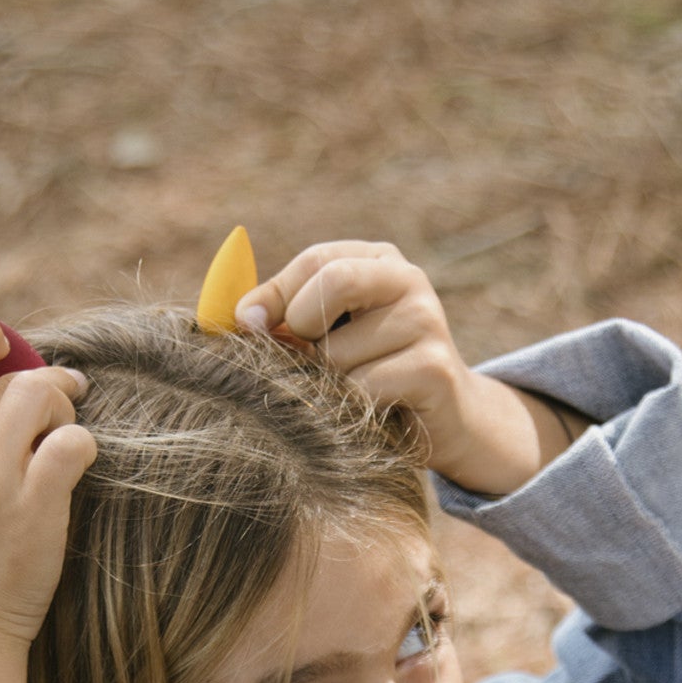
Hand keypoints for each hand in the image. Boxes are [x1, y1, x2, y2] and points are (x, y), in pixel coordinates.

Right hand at [0, 313, 96, 650]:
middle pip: (13, 380)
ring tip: (63, 441)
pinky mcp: (33, 507)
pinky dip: (84, 447)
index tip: (6, 346)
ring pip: (45, 398)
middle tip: (61, 411)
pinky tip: (77, 468)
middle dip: (46, 389)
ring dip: (65, 412)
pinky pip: (75, 442)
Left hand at [238, 241, 563, 494]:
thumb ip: (282, 317)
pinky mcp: (434, 368)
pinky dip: (352, 408)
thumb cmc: (369, 374)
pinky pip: (362, 388)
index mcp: (377, 261)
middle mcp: (408, 280)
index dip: (274, 295)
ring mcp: (426, 321)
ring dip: (328, 383)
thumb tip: (237, 317)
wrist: (444, 422)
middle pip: (334, 281)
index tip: (246, 325)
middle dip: (303, 326)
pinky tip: (373, 411)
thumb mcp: (324, 335)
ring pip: (338, 352)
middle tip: (309, 357)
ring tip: (351, 392)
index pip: (315, 260)